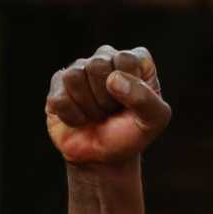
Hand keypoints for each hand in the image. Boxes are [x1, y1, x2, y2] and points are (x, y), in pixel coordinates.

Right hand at [45, 46, 170, 166]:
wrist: (105, 156)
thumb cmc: (132, 133)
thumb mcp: (154, 121)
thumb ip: (146, 99)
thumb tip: (114, 79)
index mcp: (134, 59)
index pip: (126, 59)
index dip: (129, 88)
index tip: (132, 104)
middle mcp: (105, 57)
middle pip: (97, 65)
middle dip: (106, 99)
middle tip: (111, 112)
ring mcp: (79, 69)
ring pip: (74, 77)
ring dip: (89, 108)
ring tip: (97, 115)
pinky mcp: (58, 85)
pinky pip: (59, 98)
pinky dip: (73, 117)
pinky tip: (80, 119)